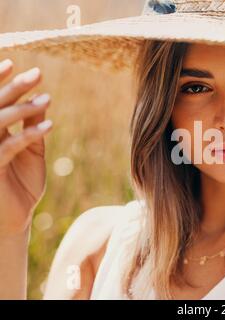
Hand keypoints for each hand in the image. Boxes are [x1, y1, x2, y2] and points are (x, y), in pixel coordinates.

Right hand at [0, 59, 52, 236]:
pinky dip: (29, 135)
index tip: (15, 64)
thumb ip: (32, 128)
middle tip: (37, 73)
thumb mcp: (31, 152)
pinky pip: (8, 148)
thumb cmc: (20, 185)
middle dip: (14, 87)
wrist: (13, 219)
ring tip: (46, 99)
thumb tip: (41, 100)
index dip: (0, 83)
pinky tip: (49, 126)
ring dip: (23, 109)